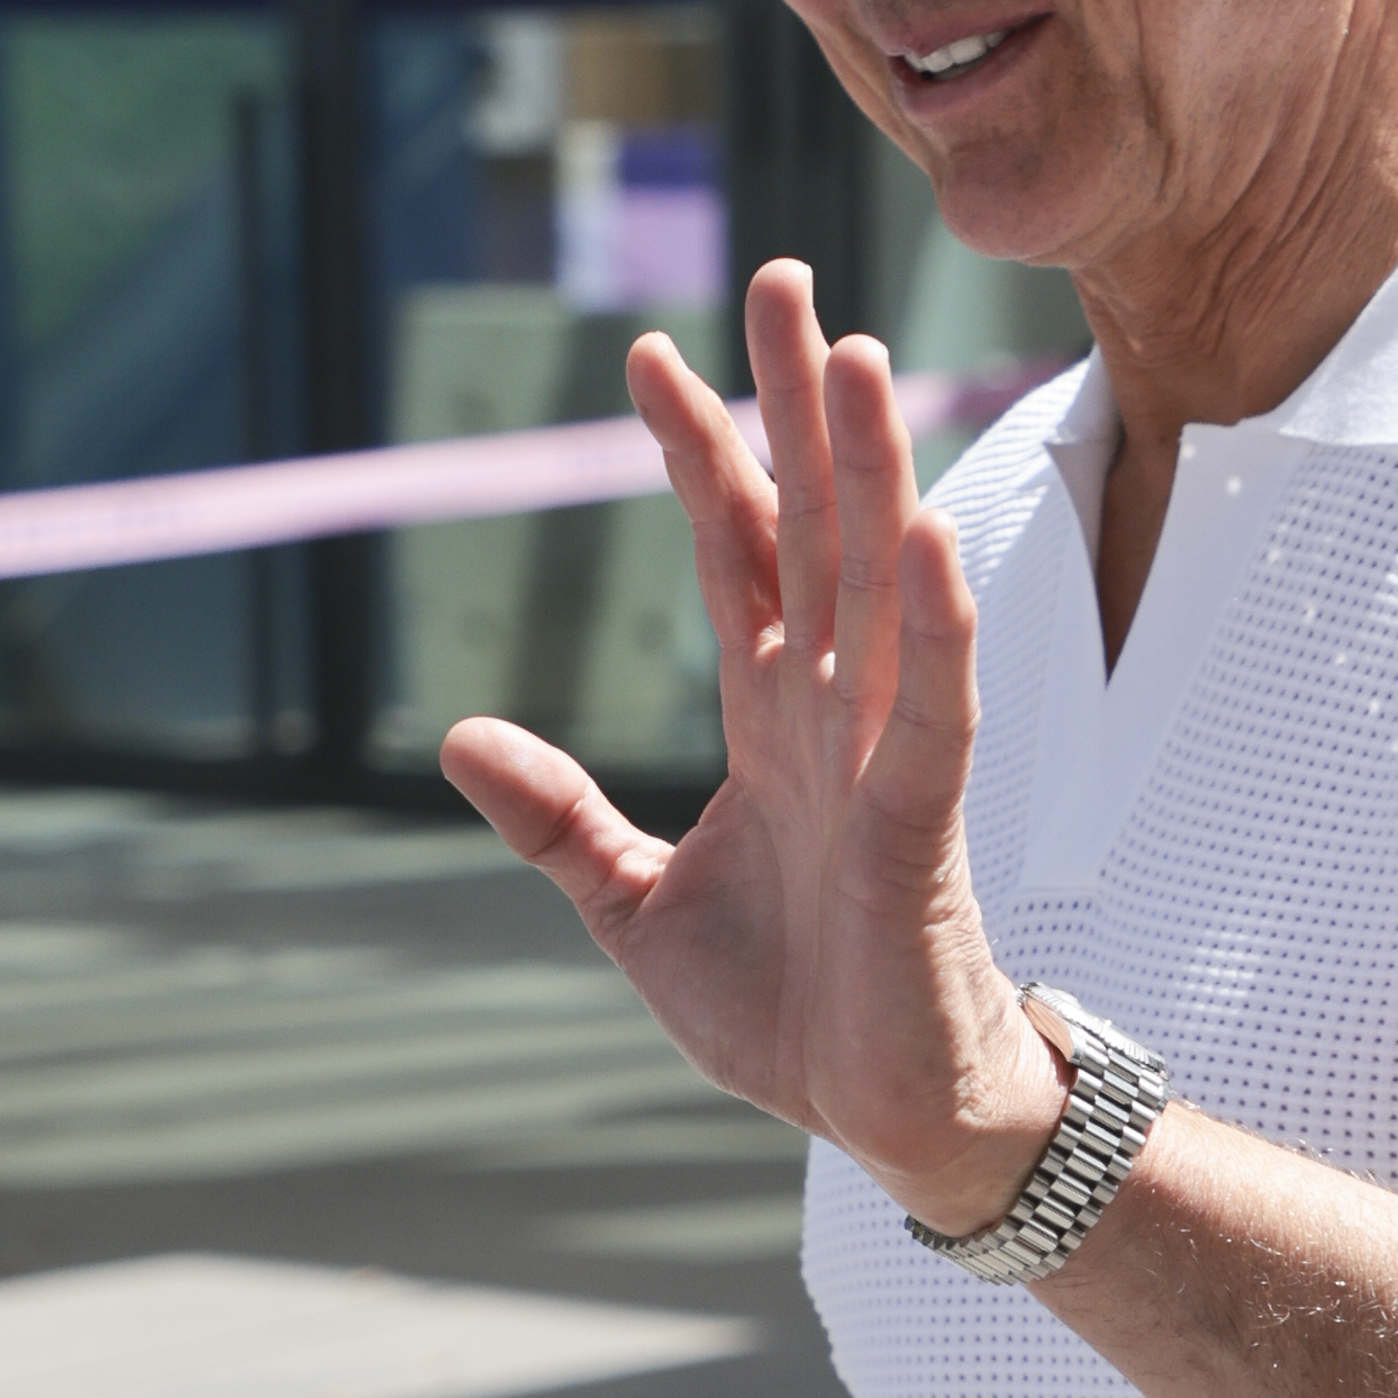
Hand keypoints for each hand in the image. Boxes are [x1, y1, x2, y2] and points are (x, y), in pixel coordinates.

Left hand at [439, 260, 1066, 1232]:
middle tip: (784, 277)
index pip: (732, 556)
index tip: (650, 355)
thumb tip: (459, 736)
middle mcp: (833, 716)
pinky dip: (937, 626)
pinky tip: (926, 539)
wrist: (887, 1121)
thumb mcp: (638, 910)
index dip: (697, 455)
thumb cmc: (794, 1015)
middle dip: (798, 407)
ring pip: (881, 589)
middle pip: (813, 529)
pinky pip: (937, 711)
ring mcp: (884, 763)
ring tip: (858, 357)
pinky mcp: (922, 832)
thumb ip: (559, 822)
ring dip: (872, 475)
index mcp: (770, 723)